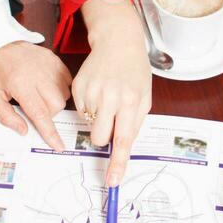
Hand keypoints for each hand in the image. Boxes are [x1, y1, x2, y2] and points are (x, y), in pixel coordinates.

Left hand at [0, 41, 71, 150]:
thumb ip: (6, 116)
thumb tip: (23, 130)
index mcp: (20, 84)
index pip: (40, 114)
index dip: (50, 132)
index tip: (58, 145)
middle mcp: (38, 74)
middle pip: (57, 105)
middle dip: (48, 113)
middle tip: (32, 107)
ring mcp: (48, 65)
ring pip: (64, 94)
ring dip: (54, 100)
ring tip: (37, 94)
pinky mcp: (54, 59)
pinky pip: (67, 80)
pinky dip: (59, 87)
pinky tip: (45, 85)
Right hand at [72, 0, 152, 187]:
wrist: (117, 42)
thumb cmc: (134, 71)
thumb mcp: (144, 97)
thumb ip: (134, 123)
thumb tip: (122, 147)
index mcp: (130, 101)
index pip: (123, 139)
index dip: (117, 162)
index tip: (112, 180)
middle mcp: (110, 97)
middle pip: (99, 137)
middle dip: (104, 136)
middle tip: (111, 119)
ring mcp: (91, 91)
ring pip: (88, 125)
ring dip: (97, 118)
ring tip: (107, 97)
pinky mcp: (77, 87)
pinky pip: (80, 111)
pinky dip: (89, 106)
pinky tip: (98, 90)